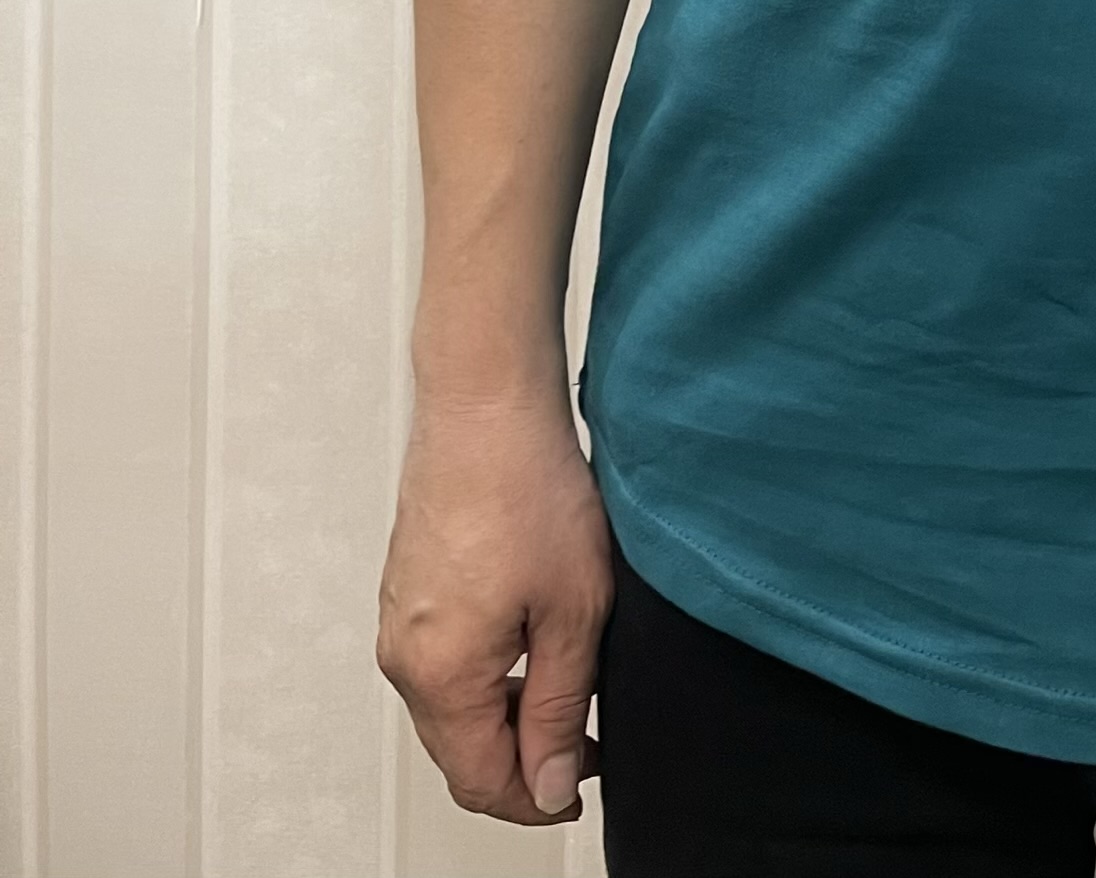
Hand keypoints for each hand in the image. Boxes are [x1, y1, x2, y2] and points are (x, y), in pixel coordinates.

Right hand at [375, 392, 614, 824]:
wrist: (487, 402)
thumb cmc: (529, 489)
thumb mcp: (575, 610)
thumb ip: (564, 707)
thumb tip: (552, 784)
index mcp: (439, 675)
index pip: (480, 781)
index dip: (537, 797)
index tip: (586, 783)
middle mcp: (403, 656)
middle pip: (459, 749)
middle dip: (524, 757)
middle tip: (591, 738)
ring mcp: (400, 618)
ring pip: (453, 704)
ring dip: (509, 712)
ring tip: (575, 684)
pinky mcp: (409, 586)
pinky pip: (445, 659)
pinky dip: (490, 671)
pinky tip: (538, 638)